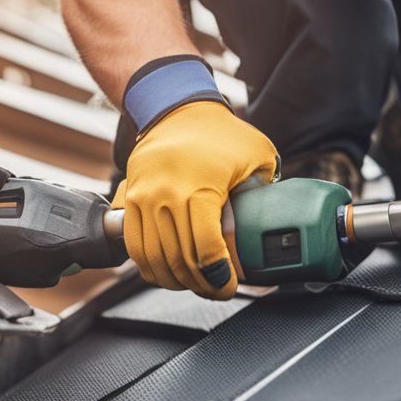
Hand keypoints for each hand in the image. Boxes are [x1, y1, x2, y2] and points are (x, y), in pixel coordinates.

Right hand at [118, 101, 277, 298]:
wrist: (175, 109)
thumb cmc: (218, 133)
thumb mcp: (256, 155)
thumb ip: (265, 190)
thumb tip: (270, 224)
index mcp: (199, 188)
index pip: (205, 250)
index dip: (218, 278)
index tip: (228, 286)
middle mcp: (165, 196)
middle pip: (180, 260)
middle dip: (200, 285)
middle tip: (216, 291)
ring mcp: (143, 199)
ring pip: (153, 259)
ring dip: (174, 281)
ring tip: (193, 285)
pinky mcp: (129, 200)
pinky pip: (135, 246)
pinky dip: (149, 267)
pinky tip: (167, 273)